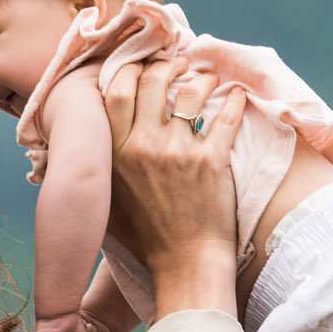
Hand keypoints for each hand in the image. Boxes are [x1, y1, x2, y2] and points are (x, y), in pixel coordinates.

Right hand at [101, 57, 247, 313]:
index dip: (130, 70)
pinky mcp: (212, 161)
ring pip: (190, 93)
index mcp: (114, 154)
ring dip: (200, 78)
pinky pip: (225, 117)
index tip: (142, 67)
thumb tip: (95, 141)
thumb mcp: (107, 201)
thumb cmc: (145, 240)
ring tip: (206, 78)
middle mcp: (143, 146)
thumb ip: (102, 167)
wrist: (183, 267)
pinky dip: (234, 101)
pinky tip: (238, 95)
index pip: (117, 91)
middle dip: (166, 65)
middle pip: (152, 82)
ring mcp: (178, 152)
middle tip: (178, 64)